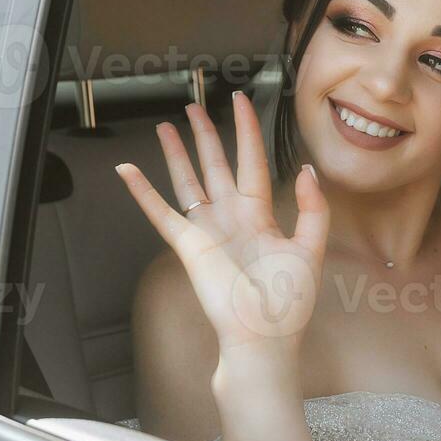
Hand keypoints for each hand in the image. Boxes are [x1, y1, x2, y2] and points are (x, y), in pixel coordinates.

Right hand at [115, 92, 329, 361]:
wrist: (262, 337)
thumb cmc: (288, 303)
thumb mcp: (311, 249)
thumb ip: (313, 208)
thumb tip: (307, 169)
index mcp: (261, 216)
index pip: (252, 162)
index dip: (247, 131)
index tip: (241, 102)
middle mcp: (231, 217)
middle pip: (215, 165)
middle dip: (206, 135)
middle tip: (195, 107)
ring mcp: (208, 230)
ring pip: (188, 181)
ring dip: (176, 153)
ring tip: (166, 126)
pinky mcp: (189, 244)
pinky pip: (161, 213)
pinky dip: (142, 192)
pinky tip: (127, 171)